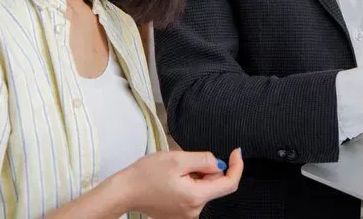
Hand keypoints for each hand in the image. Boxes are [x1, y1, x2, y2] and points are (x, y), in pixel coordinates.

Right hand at [112, 148, 242, 218]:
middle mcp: (194, 211)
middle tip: (187, 161)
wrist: (124, 191)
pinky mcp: (179, 214)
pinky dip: (190, 183)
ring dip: (197, 176)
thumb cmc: (146, 174)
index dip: (237, 166)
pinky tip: (173, 180)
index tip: (236, 151)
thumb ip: (204, 160)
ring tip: (176, 171)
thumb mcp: (177, 159)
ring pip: (204, 189)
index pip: (230, 184)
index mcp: (196, 197)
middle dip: (208, 169)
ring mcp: (186, 215)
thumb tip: (219, 163)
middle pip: (215, 185)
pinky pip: (194, 195)